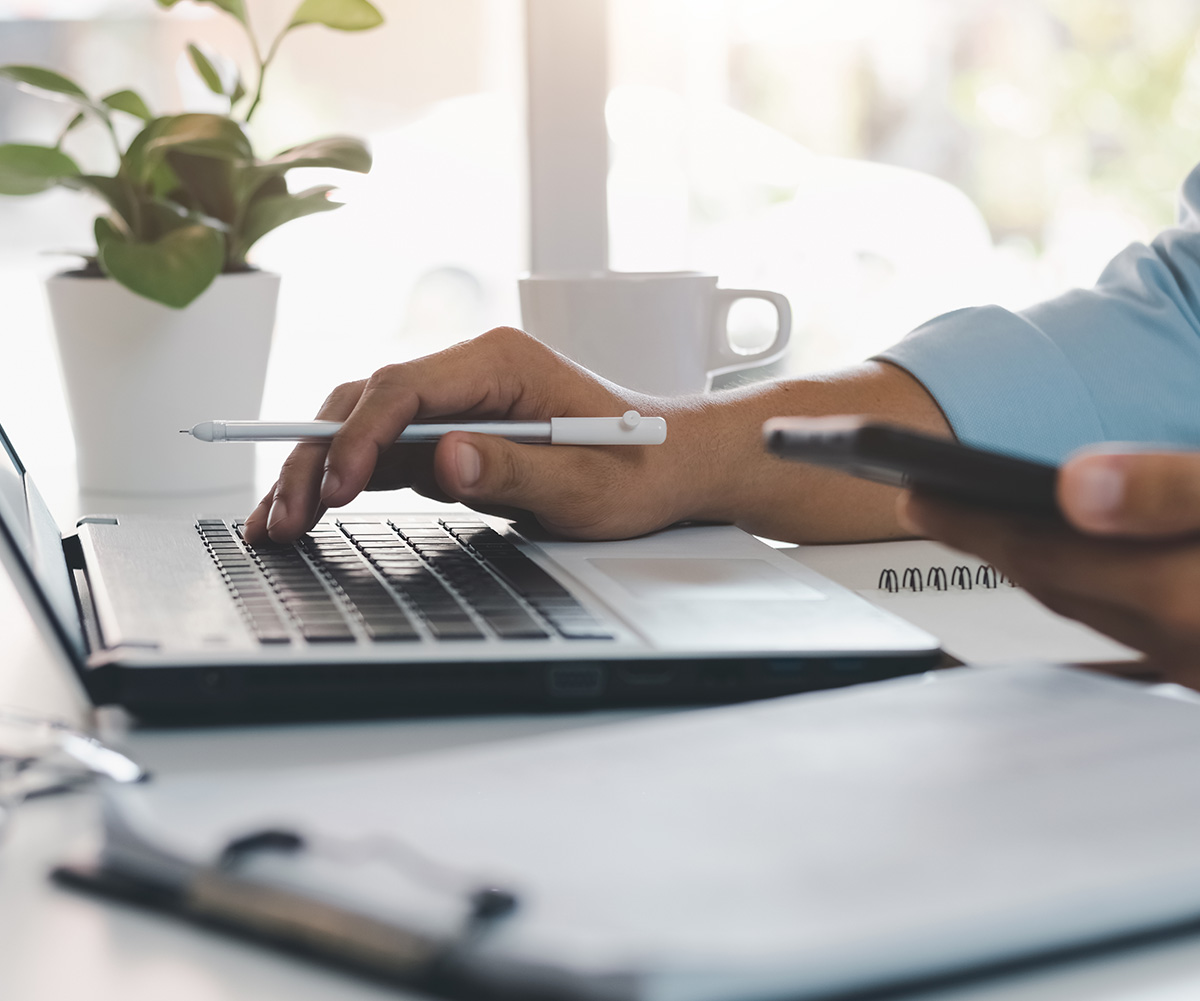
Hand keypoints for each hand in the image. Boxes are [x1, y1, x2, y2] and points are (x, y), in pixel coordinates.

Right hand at [243, 328, 721, 545]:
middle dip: (318, 457)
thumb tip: (447, 459)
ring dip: (315, 472)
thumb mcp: (587, 483)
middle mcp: (466, 376)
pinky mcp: (447, 439)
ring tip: (275, 526)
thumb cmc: (637, 470)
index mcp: (499, 363)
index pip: (404, 387)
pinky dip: (340, 484)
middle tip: (284, 518)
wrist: (665, 469)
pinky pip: (380, 457)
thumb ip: (517, 468)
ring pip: (360, 427)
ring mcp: (452, 407)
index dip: (360, 436)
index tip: (338, 489)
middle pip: (366, 403)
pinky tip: (305, 514)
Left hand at [897, 449, 1199, 674]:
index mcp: (1185, 598)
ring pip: (1086, 612)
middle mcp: (1184, 645)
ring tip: (983, 526)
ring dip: (1031, 567)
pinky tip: (1076, 564)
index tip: (914, 494)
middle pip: (1053, 589)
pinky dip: (1086, 587)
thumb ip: (1174, 492)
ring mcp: (1199, 665)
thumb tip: (1075, 488)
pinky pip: (1128, 626)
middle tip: (924, 505)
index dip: (969, 522)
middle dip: (983, 542)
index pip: (1042, 558)